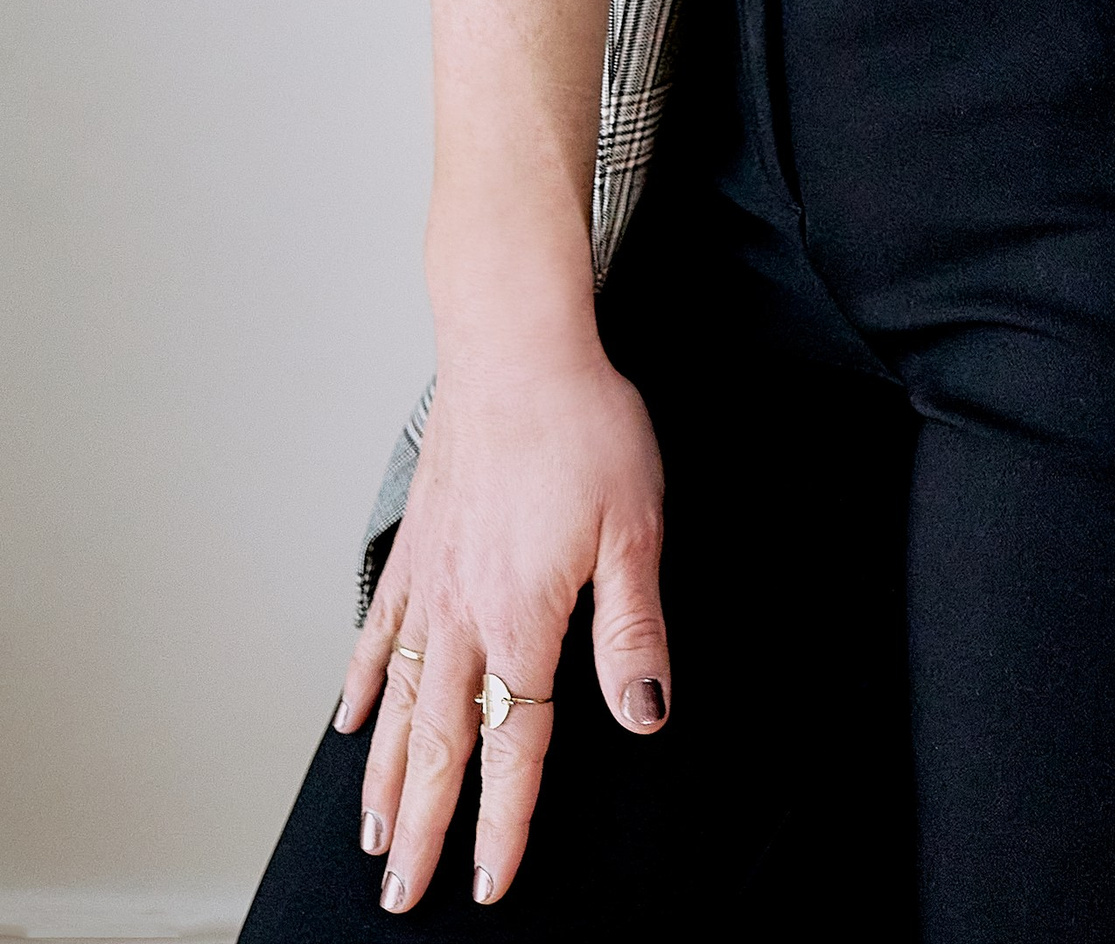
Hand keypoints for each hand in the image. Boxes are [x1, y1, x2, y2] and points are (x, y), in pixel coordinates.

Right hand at [337, 344, 669, 910]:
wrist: (516, 345)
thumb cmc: (584, 423)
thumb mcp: (636, 526)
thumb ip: (633, 630)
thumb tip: (645, 714)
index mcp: (520, 618)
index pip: (511, 745)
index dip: (502, 823)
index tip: (486, 884)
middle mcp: (462, 613)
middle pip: (437, 743)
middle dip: (420, 827)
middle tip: (399, 895)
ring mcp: (430, 580)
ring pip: (397, 702)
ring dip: (383, 776)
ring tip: (371, 835)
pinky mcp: (416, 545)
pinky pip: (379, 631)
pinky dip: (363, 683)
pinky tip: (350, 721)